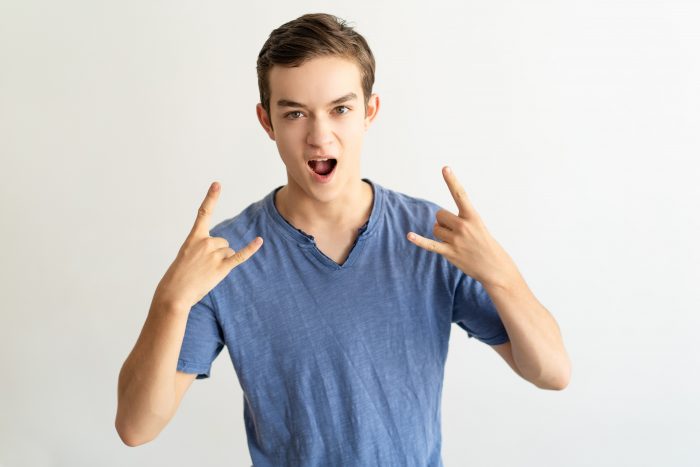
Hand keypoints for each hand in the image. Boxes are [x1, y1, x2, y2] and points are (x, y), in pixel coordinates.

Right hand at [153, 182, 262, 308]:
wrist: (174, 293)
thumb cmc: (179, 277)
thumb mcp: (187, 256)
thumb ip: (204, 249)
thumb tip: (226, 251)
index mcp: (194, 237)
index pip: (204, 213)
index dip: (211, 198)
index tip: (217, 184)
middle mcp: (205, 242)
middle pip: (223, 242)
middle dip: (217, 254)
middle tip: (202, 267)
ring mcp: (214, 254)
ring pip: (228, 253)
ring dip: (221, 263)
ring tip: (206, 273)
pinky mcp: (222, 267)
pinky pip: (240, 255)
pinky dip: (251, 249)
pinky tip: (259, 241)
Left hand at [406, 166, 518, 287]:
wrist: (495, 268)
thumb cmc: (485, 245)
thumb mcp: (478, 226)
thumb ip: (458, 221)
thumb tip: (437, 223)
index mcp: (473, 216)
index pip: (460, 194)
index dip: (452, 181)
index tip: (445, 168)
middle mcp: (464, 226)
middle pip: (439, 215)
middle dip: (443, 222)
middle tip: (456, 233)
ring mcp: (456, 240)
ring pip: (435, 229)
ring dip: (441, 235)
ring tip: (456, 243)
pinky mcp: (450, 253)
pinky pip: (430, 244)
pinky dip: (419, 240)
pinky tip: (409, 235)